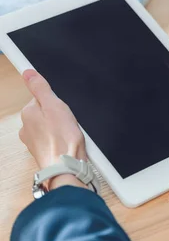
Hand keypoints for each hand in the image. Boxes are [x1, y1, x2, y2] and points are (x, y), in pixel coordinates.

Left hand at [20, 70, 88, 189]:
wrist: (67, 167)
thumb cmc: (62, 139)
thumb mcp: (54, 105)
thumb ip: (40, 87)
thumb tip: (27, 73)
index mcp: (28, 113)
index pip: (43, 98)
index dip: (57, 102)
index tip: (63, 111)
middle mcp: (26, 128)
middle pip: (47, 113)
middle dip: (60, 116)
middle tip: (69, 122)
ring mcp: (34, 142)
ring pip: (51, 127)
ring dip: (62, 129)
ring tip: (70, 135)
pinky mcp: (43, 152)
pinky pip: (55, 139)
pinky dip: (62, 140)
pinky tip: (69, 144)